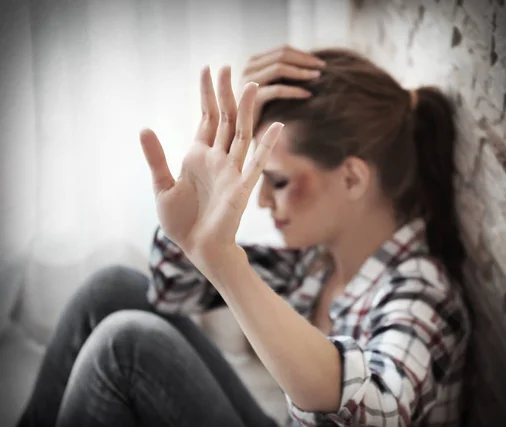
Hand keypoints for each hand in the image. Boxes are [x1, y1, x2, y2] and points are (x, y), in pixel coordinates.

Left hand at [140, 66, 283, 276]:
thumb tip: (144, 128)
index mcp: (199, 156)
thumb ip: (156, 158)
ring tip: (251, 86)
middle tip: (226, 67)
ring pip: (240, 134)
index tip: (207, 70)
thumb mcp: (162, 186)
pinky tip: (276, 126)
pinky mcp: (241, 188)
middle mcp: (218, 159)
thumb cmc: (182, 221)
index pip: (206, 118)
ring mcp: (231, 171)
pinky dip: (266, 146)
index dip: (206, 95)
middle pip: (224, 119)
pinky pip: (256, 163)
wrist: (197, 247)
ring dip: (246, 111)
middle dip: (224, 94)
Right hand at [240, 44, 325, 130]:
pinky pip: (278, 90)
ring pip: (280, 68)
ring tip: (317, 77)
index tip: (319, 62)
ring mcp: (249, 82)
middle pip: (282, 56)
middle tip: (323, 67)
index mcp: (254, 62)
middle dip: (305, 60)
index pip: (282, 50)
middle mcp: (249, 68)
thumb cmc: (261, 110)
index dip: (302, 54)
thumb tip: (309, 64)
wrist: (243, 131)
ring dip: (301, 72)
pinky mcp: (252, 99)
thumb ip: (281, 74)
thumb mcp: (270, 86)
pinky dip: (295, 90)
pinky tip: (308, 94)